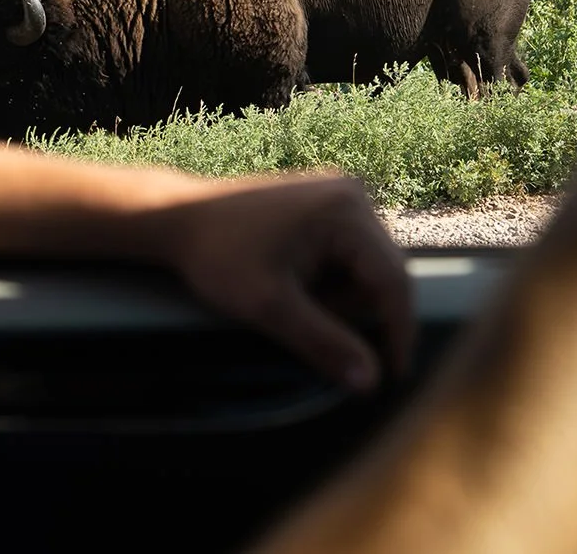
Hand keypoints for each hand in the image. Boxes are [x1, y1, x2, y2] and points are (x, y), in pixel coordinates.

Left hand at [156, 172, 412, 391]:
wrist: (178, 217)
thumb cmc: (218, 256)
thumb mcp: (269, 307)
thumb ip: (323, 343)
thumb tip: (370, 382)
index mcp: (346, 212)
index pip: (394, 281)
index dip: (398, 332)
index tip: (393, 377)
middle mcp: (351, 195)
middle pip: (383, 273)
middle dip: (356, 312)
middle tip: (312, 330)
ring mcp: (338, 196)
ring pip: (365, 267)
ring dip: (341, 298)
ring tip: (294, 305)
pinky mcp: (324, 204)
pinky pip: (348, 253)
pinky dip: (331, 281)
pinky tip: (296, 288)